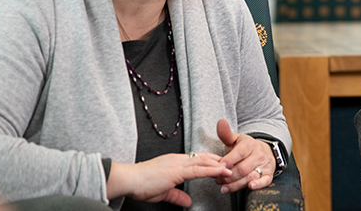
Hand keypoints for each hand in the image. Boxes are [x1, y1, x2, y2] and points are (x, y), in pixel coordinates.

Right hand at [107, 151, 230, 206]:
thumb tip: (187, 202)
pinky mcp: (176, 171)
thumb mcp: (163, 192)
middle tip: (232, 165)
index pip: (197, 158)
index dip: (211, 161)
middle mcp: (178, 159)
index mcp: (174, 162)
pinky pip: (197, 169)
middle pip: (203, 157)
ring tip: (231, 169)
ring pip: (203, 161)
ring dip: (219, 165)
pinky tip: (220, 172)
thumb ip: (176, 196)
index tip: (222, 164)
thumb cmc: (141, 184)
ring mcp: (177, 163)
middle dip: (218, 161)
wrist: (129, 180)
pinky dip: (211, 170)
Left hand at [215, 119, 275, 192]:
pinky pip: (265, 181)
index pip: (239, 153)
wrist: (263, 152)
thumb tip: (220, 121)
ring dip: (236, 184)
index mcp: (249, 144)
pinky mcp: (268, 175)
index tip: (220, 165)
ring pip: (250, 177)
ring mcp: (264, 165)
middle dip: (228, 176)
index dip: (229, 160)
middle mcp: (258, 155)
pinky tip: (250, 187)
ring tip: (223, 187)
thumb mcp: (235, 139)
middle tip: (217, 179)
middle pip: (243, 168)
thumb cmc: (244, 147)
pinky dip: (258, 185)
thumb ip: (226, 133)